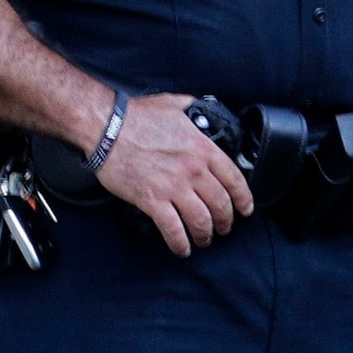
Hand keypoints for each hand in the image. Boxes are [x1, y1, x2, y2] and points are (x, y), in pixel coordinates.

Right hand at [87, 92, 254, 257]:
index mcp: (203, 148)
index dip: (243, 199)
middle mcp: (193, 170)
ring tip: (204, 239)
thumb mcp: (175, 104)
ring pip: (201, 221)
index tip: (245, 209)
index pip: (234, 179)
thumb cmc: (137, 115)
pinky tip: (182, 248)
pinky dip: (180, 243)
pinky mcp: (152, 200)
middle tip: (223, 228)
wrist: (107, 127)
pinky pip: (173, 229)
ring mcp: (173, 187)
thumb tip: (202, 109)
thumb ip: (194, 109)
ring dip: (205, 234)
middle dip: (225, 221)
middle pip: (220, 204)